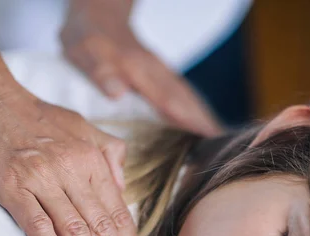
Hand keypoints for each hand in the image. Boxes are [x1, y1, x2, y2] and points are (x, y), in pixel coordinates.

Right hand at [0, 68, 147, 235]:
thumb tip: (123, 187)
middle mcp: (73, 171)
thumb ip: (109, 155)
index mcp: (94, 161)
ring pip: (76, 231)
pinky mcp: (12, 186)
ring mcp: (42, 178)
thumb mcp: (84, 128)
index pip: (120, 216)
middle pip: (103, 229)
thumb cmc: (37, 117)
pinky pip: (37, 223)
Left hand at [60, 0, 221, 136]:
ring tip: (219, 141)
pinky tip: (202, 123)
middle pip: (186, 101)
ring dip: (204, 118)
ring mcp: (162, 73)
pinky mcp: (162, 75)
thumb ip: (101, 72)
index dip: (186, 121)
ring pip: (188, 98)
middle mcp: (157, 72)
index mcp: (140, 70)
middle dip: (204, 124)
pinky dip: (196, 110)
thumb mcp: (86, 51)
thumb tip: (117, 93)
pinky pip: (184, 95)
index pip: (168, 100)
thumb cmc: (88, 37)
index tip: (205, 139)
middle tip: (223, 149)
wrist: (98, 13)